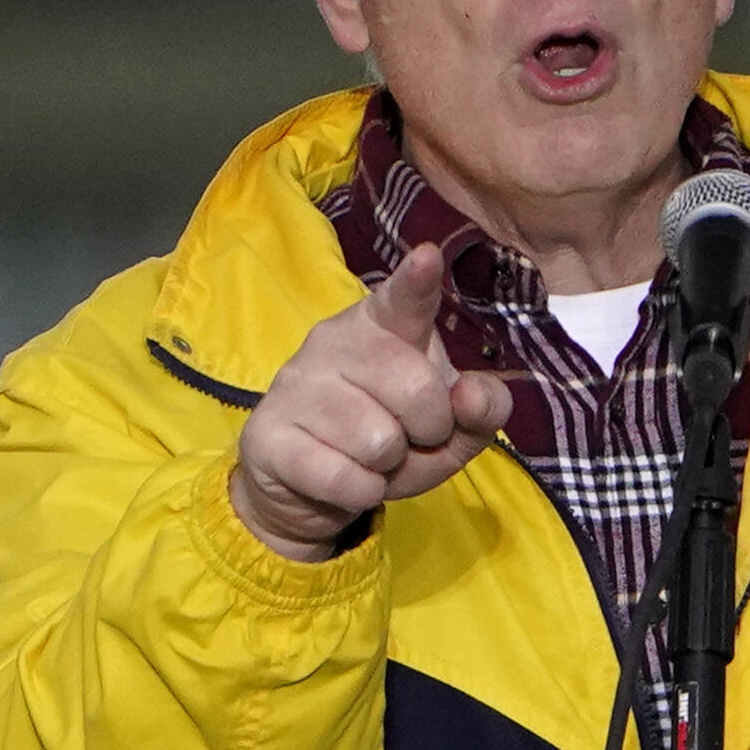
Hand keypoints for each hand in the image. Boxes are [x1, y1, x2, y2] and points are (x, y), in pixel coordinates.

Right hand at [229, 243, 514, 560]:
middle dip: (428, 429)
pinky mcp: (268, 434)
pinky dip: (361, 492)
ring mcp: (295, 385)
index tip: (428, 257)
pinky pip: (344, 477)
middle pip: (415, 388)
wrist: (306, 486)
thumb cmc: (387, 440)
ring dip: (388, 466)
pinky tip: (346, 480)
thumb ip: (480, 409)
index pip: (402, 301)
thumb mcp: (447, 430)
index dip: (417, 281)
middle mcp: (332, 342)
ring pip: (378, 440)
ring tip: (368, 458)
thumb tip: (471, 396)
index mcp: (381, 326)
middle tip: (406, 436)